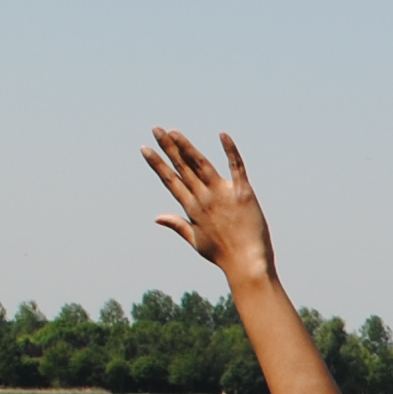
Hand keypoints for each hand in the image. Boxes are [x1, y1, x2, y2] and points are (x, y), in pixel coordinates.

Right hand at [143, 128, 277, 288]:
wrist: (247, 264)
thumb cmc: (223, 255)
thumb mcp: (196, 241)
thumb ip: (177, 225)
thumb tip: (156, 217)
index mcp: (192, 209)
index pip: (170, 180)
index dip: (157, 163)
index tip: (145, 148)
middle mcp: (204, 198)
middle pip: (182, 168)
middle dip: (168, 147)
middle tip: (156, 129)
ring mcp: (223, 194)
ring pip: (201, 164)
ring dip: (187, 146)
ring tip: (174, 132)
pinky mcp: (243, 193)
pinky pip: (236, 167)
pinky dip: (230, 151)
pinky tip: (222, 135)